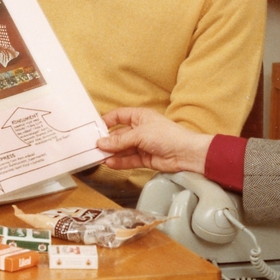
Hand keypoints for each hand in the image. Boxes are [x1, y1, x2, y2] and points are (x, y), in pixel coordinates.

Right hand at [97, 108, 212, 173]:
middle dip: (108, 141)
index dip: (107, 121)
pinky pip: (129, 160)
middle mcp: (140, 130)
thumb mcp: (140, 134)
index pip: (119, 116)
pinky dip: (119, 162)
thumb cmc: (168, 135)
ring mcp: (143, 145)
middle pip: (119, 134)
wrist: (186, 153)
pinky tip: (110, 163)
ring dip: (112, 153)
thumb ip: (120, 140)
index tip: (95, 129)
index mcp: (140, 117)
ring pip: (123, 149)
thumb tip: (102, 143)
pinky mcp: (145, 159)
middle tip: (94, 147)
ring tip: (99, 157)